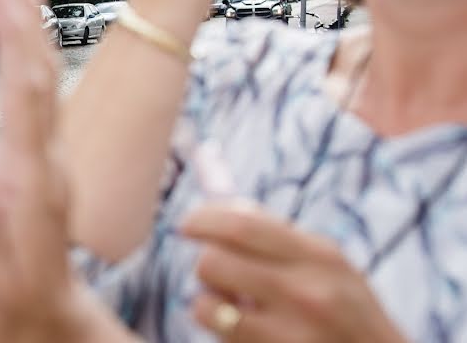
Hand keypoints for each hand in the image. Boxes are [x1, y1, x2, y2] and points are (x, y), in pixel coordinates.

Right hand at [0, 0, 126, 342]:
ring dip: (31, 28)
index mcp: (30, 181)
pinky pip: (38, 100)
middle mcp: (47, 162)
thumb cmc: (11, 310)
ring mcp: (48, 162)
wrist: (49, 329)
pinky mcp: (42, 165)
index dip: (15, 32)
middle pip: (41, 74)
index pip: (26, 92)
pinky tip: (18, 43)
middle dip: (26, 14)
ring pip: (44, 82)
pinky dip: (28, 59)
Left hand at [182, 204, 405, 341]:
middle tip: (218, 273)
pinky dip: (222, 333)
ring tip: (234, 307)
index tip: (187, 224)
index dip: (204, 220)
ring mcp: (291, 337)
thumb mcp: (332, 266)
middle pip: (213, 262)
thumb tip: (222, 207)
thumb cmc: (349, 314)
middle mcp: (307, 294)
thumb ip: (281, 237)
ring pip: (207, 306)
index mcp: (321, 257)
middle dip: (206, 264)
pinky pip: (222, 339)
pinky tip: (247, 333)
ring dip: (209, 303)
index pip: (241, 226)